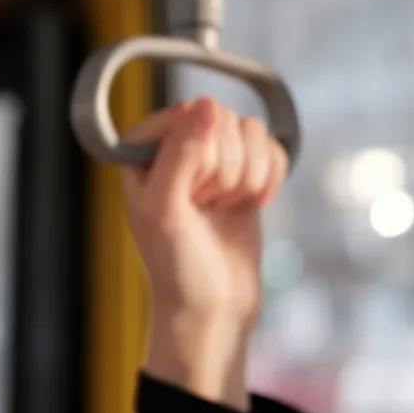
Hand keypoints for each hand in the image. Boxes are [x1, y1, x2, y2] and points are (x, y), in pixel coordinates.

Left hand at [120, 97, 287, 410]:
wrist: (212, 308)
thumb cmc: (176, 265)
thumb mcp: (164, 209)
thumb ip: (181, 153)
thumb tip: (208, 104)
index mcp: (141, 148)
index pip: (187, 113)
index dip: (197, 153)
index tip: (187, 194)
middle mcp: (175, 145)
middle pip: (222, 119)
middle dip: (223, 169)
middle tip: (204, 207)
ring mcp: (213, 157)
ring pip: (250, 131)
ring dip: (247, 176)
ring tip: (222, 209)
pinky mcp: (246, 171)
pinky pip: (272, 147)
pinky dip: (270, 177)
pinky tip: (253, 204)